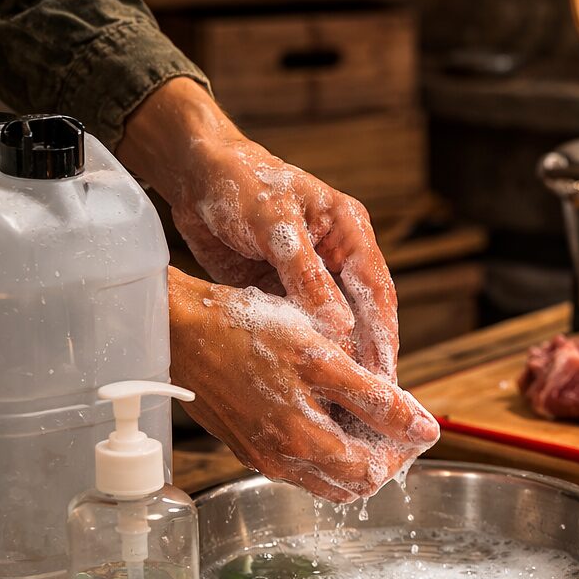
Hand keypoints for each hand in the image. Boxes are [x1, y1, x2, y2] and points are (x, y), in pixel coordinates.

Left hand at [119, 78, 399, 377]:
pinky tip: (305, 386)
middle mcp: (337, 256)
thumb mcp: (274, 224)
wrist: (193, 174)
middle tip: (370, 403)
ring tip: (341, 405)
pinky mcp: (283, 291)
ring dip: (338, 362)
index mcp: (349, 231)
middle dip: (367, 358)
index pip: (377, 291)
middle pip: (362, 315)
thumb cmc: (239, 181)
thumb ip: (306, 274)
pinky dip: (306, 355)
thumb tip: (341, 325)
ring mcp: (311, 276)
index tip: (384, 375)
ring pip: (334, 327)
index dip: (383, 335)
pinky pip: (302, 329)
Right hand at [168, 269, 438, 500]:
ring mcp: (261, 456)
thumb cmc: (245, 332)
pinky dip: (322, 446)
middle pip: (350, 483)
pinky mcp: (246, 444)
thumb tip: (425, 431)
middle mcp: (282, 463)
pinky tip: (325, 408)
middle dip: (381, 456)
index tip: (415, 423)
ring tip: (363, 411)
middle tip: (394, 418)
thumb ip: (376, 400)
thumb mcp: (322, 359)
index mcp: (304, 445)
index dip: (402, 452)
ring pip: (324, 476)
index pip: (373, 474)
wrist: (177, 328)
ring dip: (352, 453)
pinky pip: (297, 462)